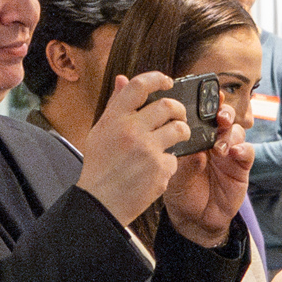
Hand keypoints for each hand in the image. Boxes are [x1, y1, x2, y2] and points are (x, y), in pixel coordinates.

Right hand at [75, 72, 189, 226]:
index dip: (157, 78)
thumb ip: (115, 105)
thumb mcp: (100, 131)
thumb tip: (123, 79)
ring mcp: (147, 150)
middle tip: (178, 115)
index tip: (167, 81)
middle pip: (167, 106)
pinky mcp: (160, 169)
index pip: (139, 86)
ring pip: (180, 129)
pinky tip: (156, 168)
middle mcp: (131, 130)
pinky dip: (168, 162)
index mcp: (115, 119)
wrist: (101, 202)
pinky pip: (175, 157)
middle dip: (179, 109)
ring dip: (182, 132)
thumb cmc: (100, 166)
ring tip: (176, 138)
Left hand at [162, 94, 252, 246]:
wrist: (194, 219)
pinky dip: (242, 149)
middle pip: (225, 117)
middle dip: (224, 112)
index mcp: (196, 137)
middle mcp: (214, 140)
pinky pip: (247, 152)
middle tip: (219, 117)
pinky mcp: (240, 167)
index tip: (210, 94)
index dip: (209, 102)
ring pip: (237, 132)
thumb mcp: (174, 173)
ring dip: (230, 133)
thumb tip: (191, 146)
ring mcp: (229, 153)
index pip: (204, 114)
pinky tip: (234, 153)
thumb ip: (182, 158)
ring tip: (220, 146)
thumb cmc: (181, 191)